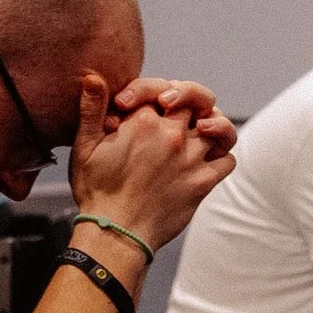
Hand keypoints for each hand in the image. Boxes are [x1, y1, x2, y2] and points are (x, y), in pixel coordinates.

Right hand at [70, 73, 235, 255]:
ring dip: (214, 123)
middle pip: (196, 98)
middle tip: (176, 108)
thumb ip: (91, 109)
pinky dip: (221, 156)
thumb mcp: (85, 147)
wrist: (115, 235)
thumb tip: (92, 77)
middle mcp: (172, 135)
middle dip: (187, 98)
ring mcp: (191, 158)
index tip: (137, 107)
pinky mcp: (203, 182)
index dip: (150, 92)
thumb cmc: (97, 193)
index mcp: (143, 122)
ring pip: (220, 125)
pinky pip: (227, 160)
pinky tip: (208, 158)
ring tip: (203, 127)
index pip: (158, 88)